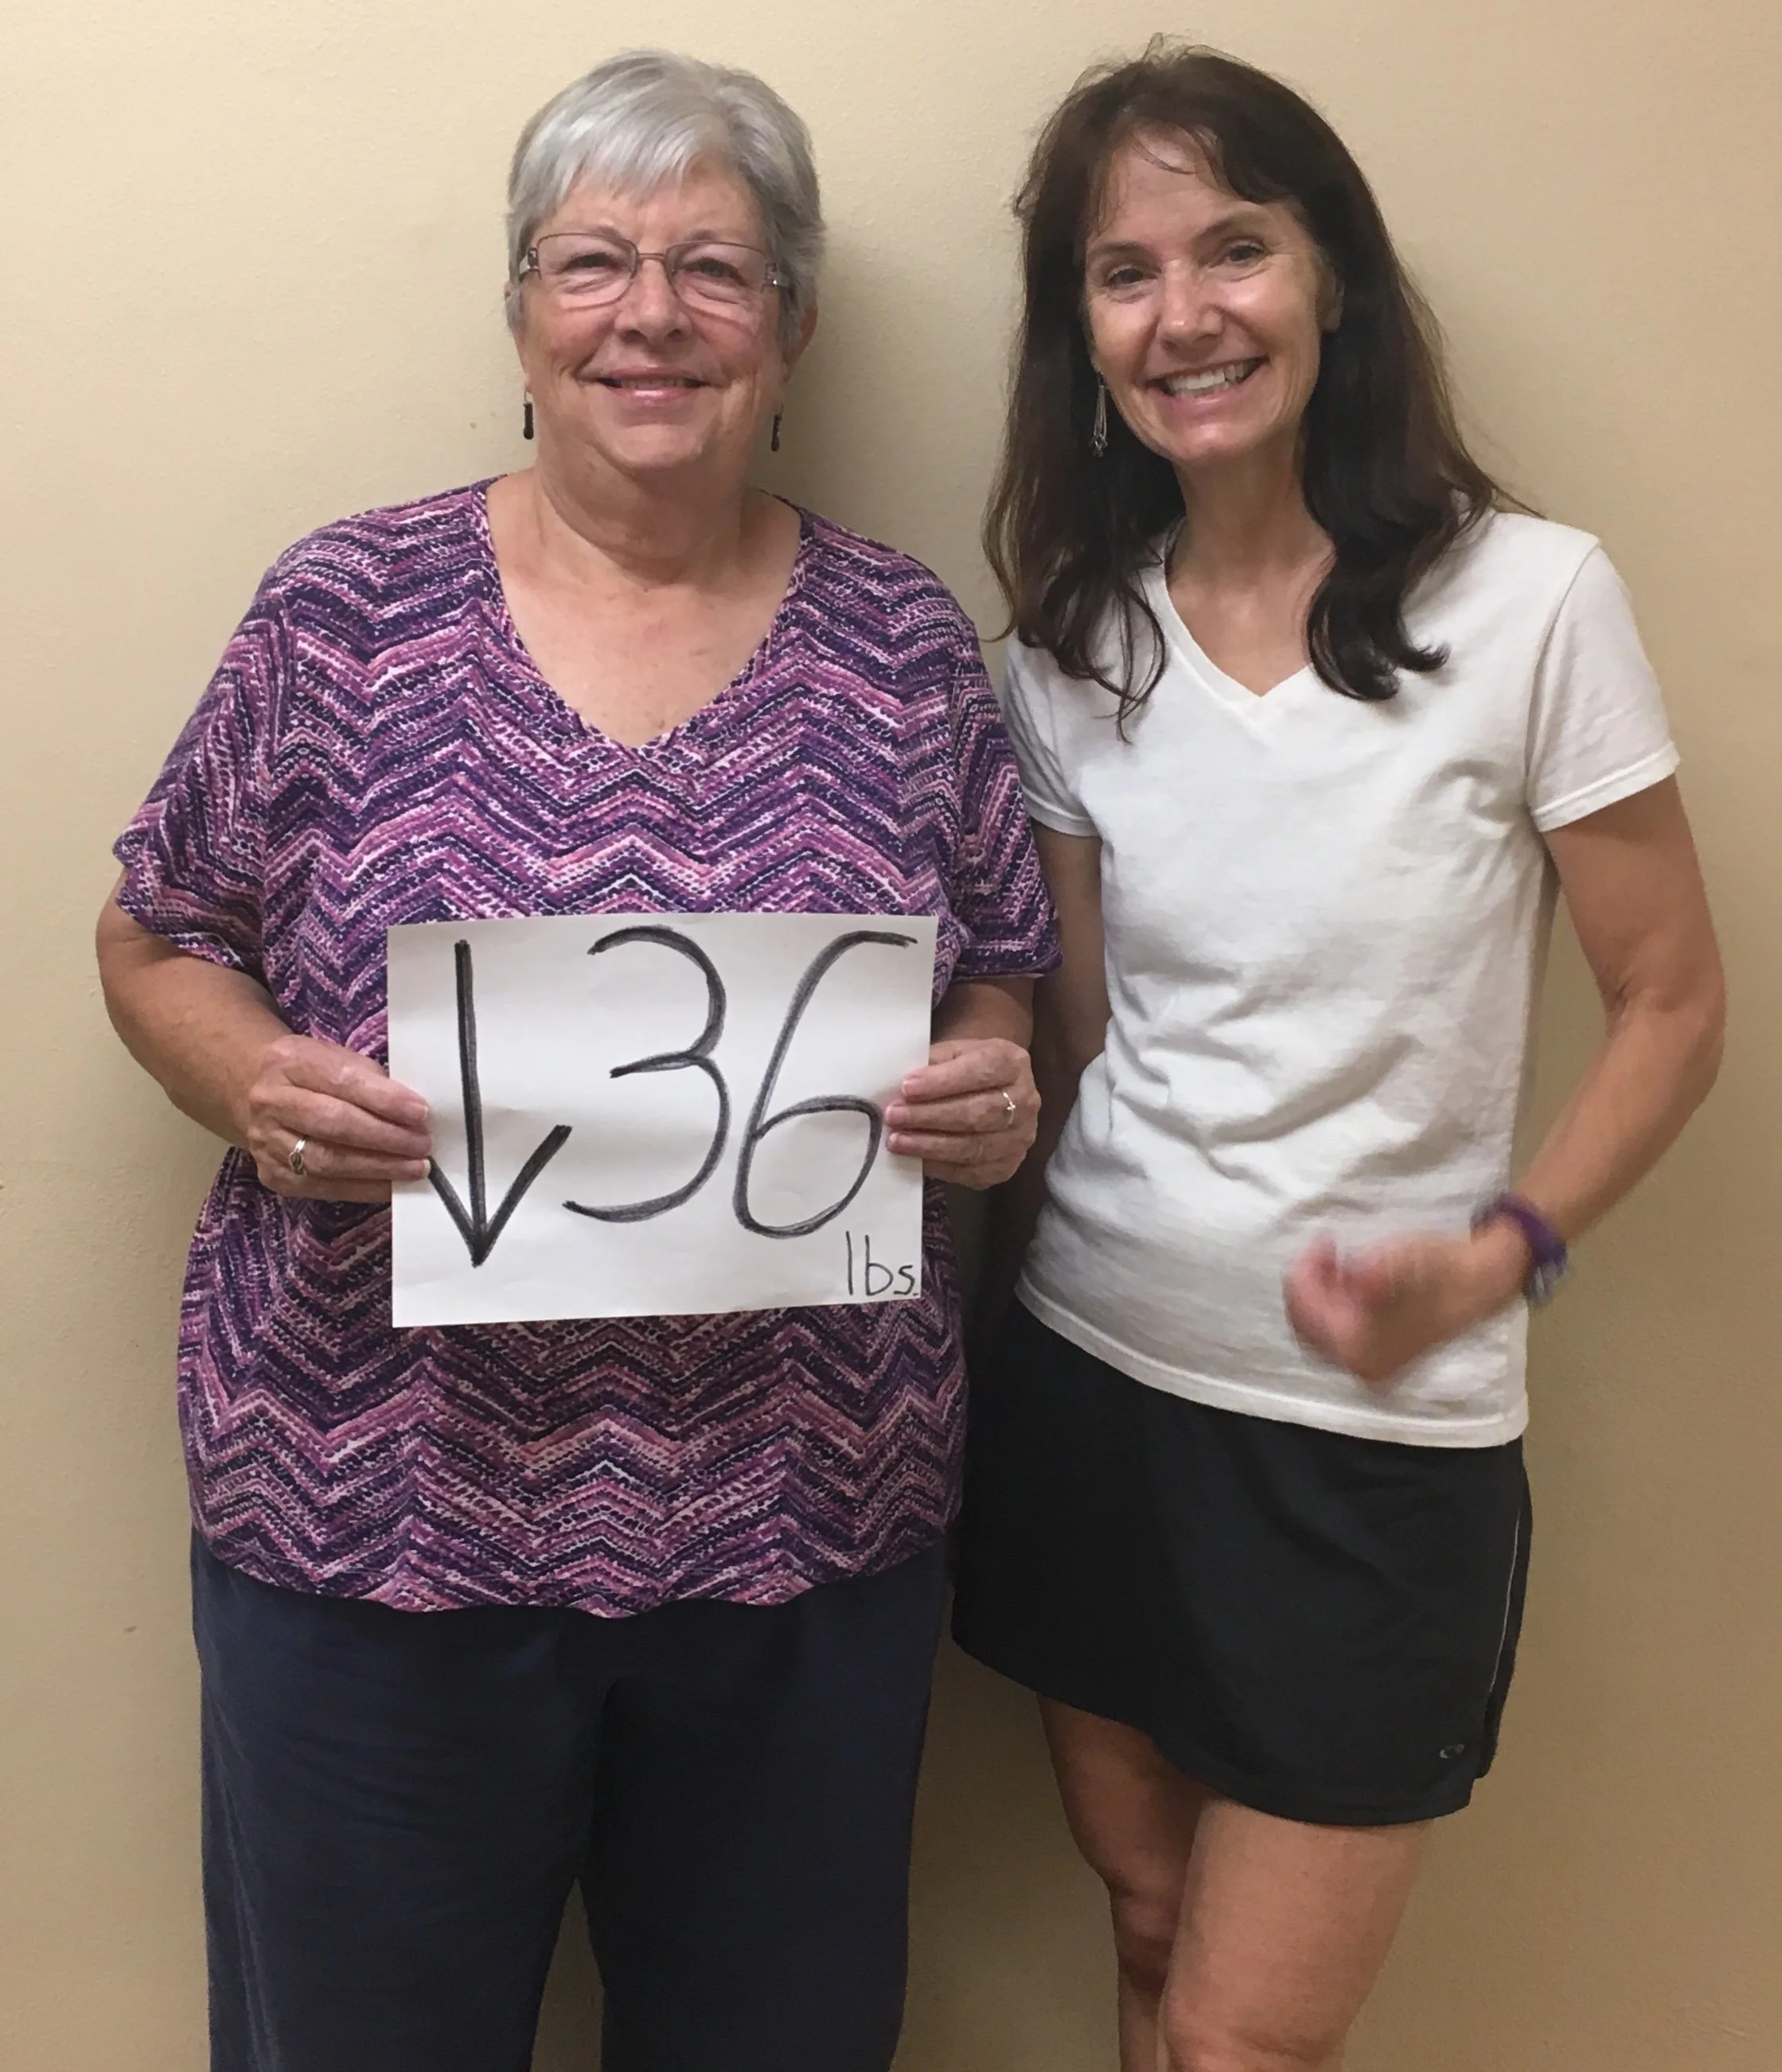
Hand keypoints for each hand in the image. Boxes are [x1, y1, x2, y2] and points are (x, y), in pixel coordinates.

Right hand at [239, 1033, 431, 1203]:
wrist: (250, 1091)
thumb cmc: (309, 1073)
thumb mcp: (334, 1057)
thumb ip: (368, 1079)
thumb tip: (413, 1112)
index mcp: (289, 1062)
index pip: (342, 1080)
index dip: (384, 1099)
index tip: (421, 1113)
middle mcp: (270, 1102)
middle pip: (334, 1124)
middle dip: (386, 1137)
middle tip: (423, 1145)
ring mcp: (266, 1142)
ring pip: (327, 1161)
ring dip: (378, 1168)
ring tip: (414, 1168)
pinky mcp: (273, 1176)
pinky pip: (322, 1187)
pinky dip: (362, 1188)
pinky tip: (391, 1186)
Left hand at [884, 1037, 1038, 1189]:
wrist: (992, 1087)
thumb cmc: (966, 1066)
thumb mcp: (952, 1052)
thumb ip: (931, 1065)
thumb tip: (899, 1088)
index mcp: (1012, 1063)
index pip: (980, 1072)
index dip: (942, 1082)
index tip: (907, 1087)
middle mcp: (1026, 1102)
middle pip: (977, 1113)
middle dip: (931, 1116)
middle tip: (895, 1116)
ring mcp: (1020, 1138)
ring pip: (974, 1147)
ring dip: (930, 1146)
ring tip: (897, 1141)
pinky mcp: (1008, 1166)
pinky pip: (972, 1173)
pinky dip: (940, 1167)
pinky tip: (916, 1159)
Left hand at [1283, 1223, 1529, 1385]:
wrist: (1479, 1283)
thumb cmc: (1442, 1269)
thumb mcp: (1407, 1260)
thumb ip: (1379, 1271)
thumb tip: (1360, 1276)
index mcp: (1362, 1351)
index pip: (1306, 1315)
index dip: (1305, 1273)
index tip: (1323, 1241)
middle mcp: (1362, 1367)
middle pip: (1305, 1326)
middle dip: (1308, 1284)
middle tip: (1326, 1249)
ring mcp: (1368, 1365)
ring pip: (1316, 1330)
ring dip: (1319, 1293)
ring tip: (1339, 1262)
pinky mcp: (1375, 1356)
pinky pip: (1334, 1333)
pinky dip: (1332, 1304)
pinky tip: (1349, 1279)